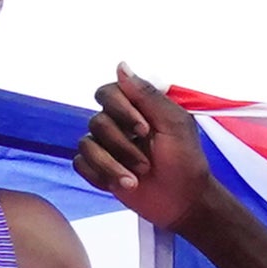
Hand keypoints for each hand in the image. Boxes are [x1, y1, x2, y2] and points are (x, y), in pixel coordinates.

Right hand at [75, 67, 221, 232]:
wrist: (183, 202)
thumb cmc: (185, 162)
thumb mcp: (174, 124)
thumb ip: (147, 94)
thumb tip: (120, 65)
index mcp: (136, 108)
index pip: (108, 93)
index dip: (122, 110)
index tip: (144, 129)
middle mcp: (117, 123)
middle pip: (97, 121)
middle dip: (122, 145)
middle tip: (146, 162)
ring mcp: (106, 147)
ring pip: (87, 145)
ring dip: (113, 165)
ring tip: (136, 180)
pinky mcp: (98, 169)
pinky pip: (81, 164)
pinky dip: (100, 175)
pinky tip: (122, 185)